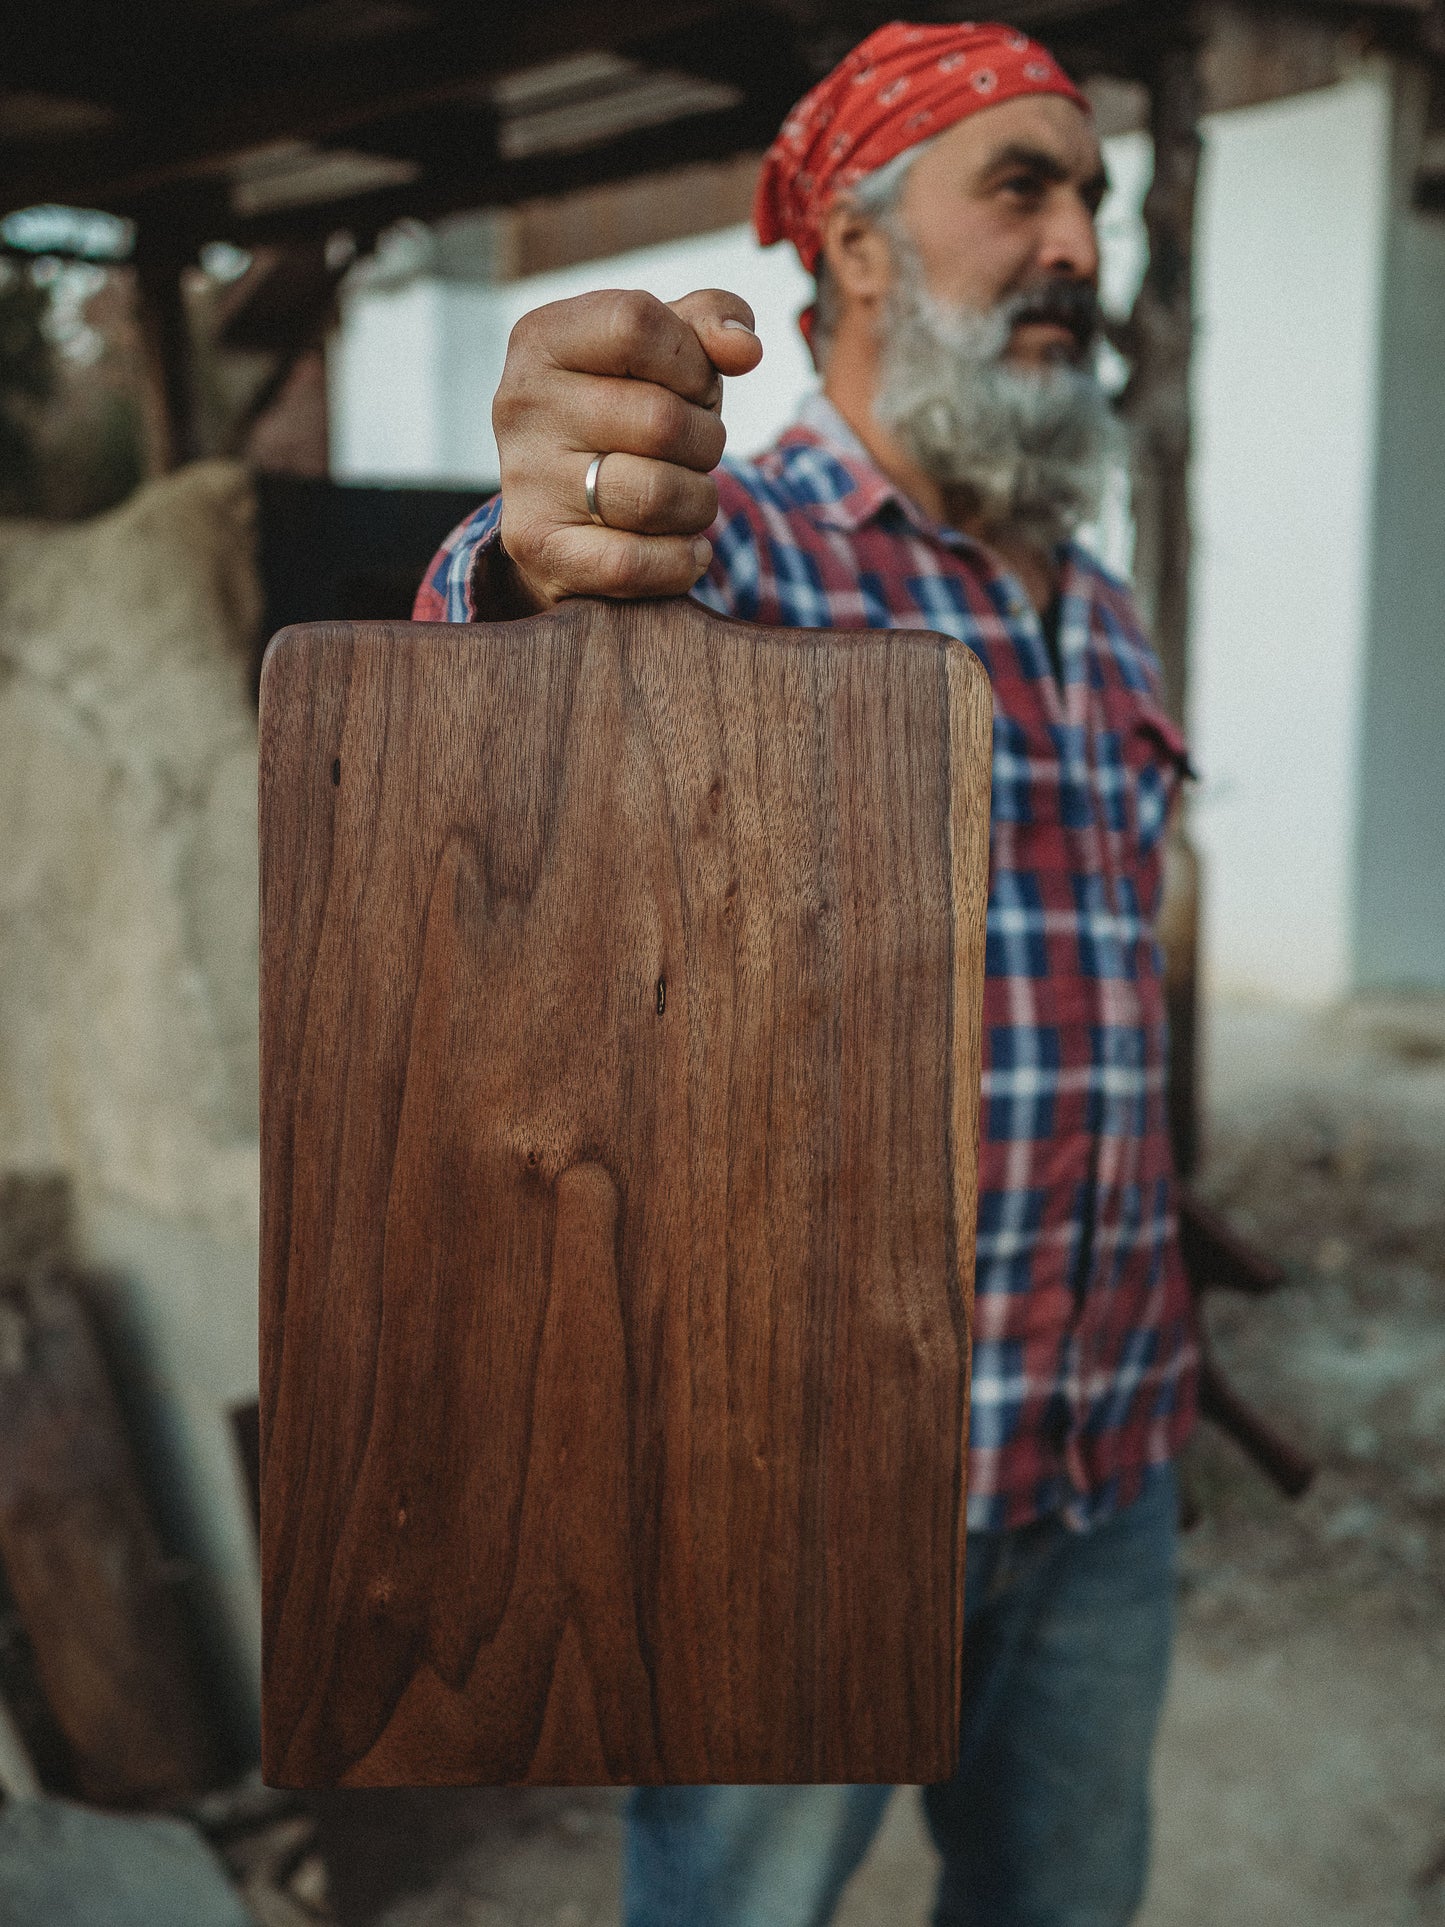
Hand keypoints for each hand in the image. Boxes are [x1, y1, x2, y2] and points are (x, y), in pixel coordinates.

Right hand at [491, 287, 762, 609]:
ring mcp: (524, 478)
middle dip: (706, 440)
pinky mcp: (538, 547)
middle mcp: (521, 403)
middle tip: (695, 451)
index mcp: (544, 338)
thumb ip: (709, 321)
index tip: (695, 386)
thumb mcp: (663, 352)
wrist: (564, 509)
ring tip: (688, 497)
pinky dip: (680, 561)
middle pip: (661, 419)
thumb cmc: (625, 412)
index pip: (637, 324)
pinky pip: (632, 563)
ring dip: (699, 502)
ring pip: (657, 494)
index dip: (692, 361)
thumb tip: (744, 347)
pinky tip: (687, 549)